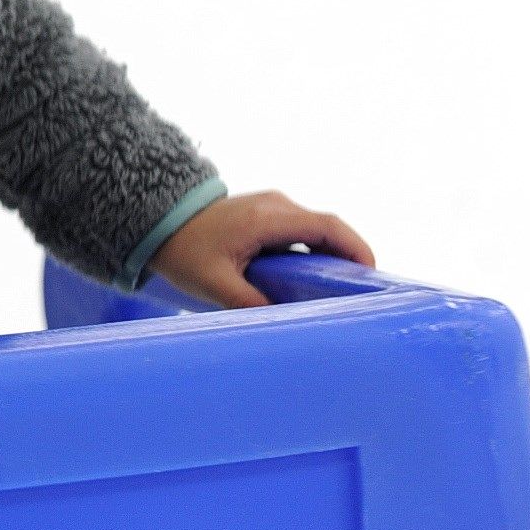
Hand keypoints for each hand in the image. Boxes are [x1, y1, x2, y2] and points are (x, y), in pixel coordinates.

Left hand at [149, 190, 375, 308]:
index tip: (371, 276)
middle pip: (328, 228)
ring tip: (342, 291)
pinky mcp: (267, 215)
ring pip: (316, 231)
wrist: (158, 222)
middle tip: (361, 293)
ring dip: (332, 256)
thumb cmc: (183, 251)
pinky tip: (314, 281)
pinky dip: (314, 254)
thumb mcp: (214, 283)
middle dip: (350, 257)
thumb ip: (248, 303)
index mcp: (267, 218)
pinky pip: (301, 233)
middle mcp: (276, 205)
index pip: (327, 227)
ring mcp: (272, 207)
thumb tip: (283, 324)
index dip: (356, 249)